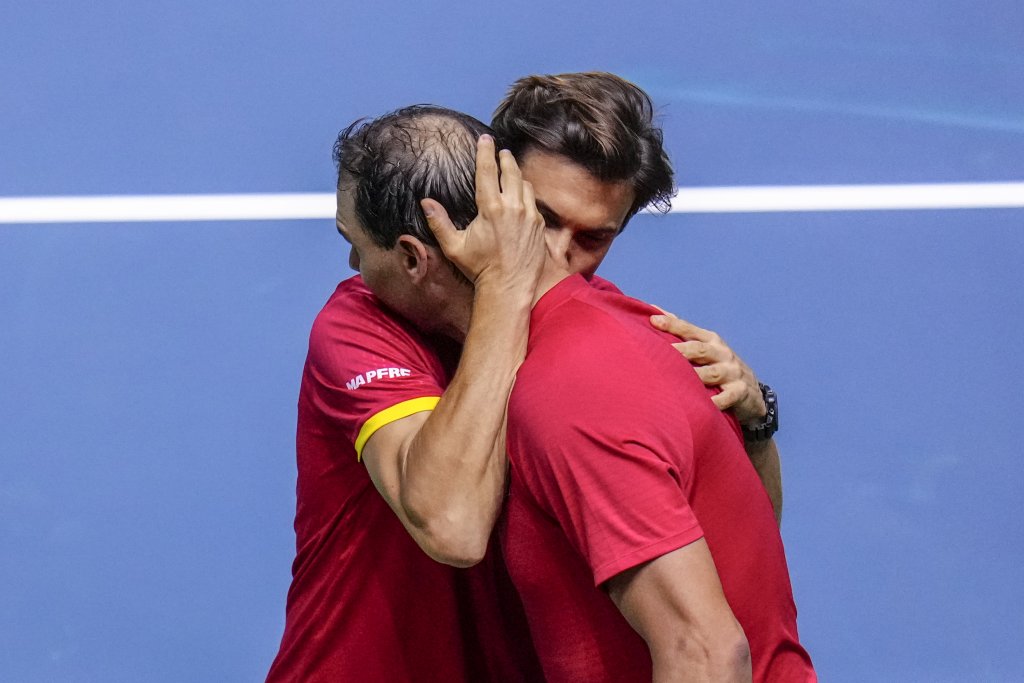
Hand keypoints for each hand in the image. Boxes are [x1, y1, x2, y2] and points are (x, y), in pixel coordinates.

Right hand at [420, 135, 544, 292]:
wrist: (509, 287)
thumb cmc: (480, 268)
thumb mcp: (454, 247)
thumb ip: (439, 222)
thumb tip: (425, 202)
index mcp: (491, 208)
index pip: (488, 171)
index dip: (486, 151)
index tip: (485, 138)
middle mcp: (513, 207)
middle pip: (511, 171)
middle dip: (505, 158)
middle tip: (501, 150)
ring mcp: (529, 215)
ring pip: (524, 184)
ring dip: (517, 174)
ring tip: (511, 169)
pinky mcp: (538, 226)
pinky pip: (533, 201)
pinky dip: (526, 192)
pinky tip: (521, 193)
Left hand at [650, 312, 765, 423]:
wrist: (752, 392)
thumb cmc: (718, 365)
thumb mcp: (705, 346)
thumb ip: (681, 330)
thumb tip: (653, 310)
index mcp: (711, 340)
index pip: (689, 330)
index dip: (672, 325)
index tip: (652, 321)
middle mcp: (722, 353)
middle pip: (699, 350)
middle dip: (680, 350)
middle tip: (659, 353)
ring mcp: (732, 372)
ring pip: (712, 373)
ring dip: (695, 376)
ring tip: (676, 378)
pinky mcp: (740, 392)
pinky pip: (726, 397)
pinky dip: (715, 402)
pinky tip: (703, 405)